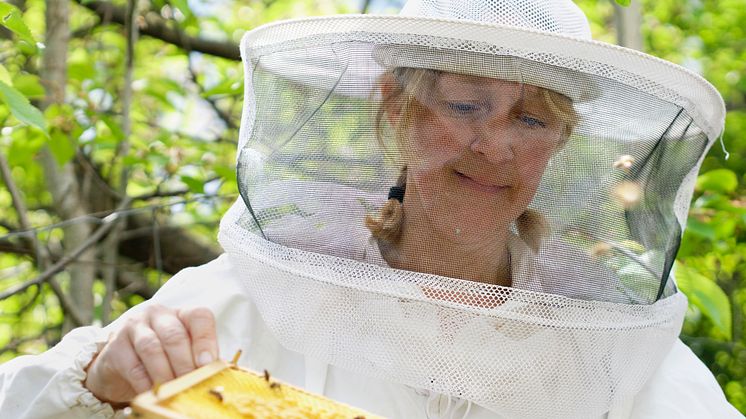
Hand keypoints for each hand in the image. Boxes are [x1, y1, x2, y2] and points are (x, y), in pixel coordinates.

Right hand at [83, 305, 218, 404]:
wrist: (119, 366)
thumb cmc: (161, 359)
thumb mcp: (182, 354)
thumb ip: (197, 359)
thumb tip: (215, 375)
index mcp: (181, 314)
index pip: (199, 317)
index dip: (206, 340)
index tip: (208, 364)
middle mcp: (157, 314)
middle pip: (175, 335)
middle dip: (185, 363)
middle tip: (191, 384)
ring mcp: (134, 327)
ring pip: (152, 348)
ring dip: (165, 373)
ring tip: (173, 391)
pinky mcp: (115, 346)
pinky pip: (133, 366)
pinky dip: (145, 383)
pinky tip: (153, 393)